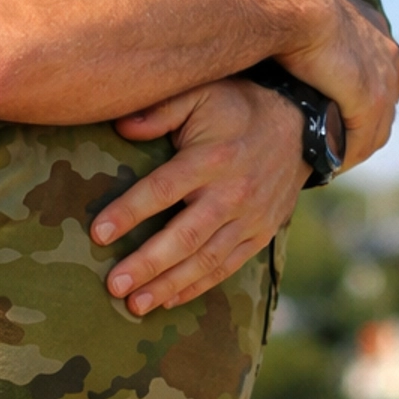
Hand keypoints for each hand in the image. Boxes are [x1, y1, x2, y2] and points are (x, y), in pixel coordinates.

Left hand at [91, 79, 307, 312]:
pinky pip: (227, 266)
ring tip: (135, 305)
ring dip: (169, 284)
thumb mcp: (201, 93)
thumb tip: (122, 127)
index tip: (97, 234)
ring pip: (205, 259)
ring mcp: (249, 218)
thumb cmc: (238, 107)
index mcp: (210, 159)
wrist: (300, 126)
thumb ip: (161, 109)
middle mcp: (231, 193)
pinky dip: (198, 286)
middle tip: (114, 285)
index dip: (129, 212)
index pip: (162, 190)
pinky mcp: (260, 234)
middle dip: (147, 264)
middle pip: (184, 236)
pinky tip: (169, 300)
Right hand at [273, 0, 398, 167]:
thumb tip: (289, 16)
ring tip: (326, 158)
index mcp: (375, 26)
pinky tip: (326, 163)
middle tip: (332, 142)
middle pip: (382, 103)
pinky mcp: (371, 100)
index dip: (356, 94)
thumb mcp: (303, 3)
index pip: (375, 71)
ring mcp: (384, 79)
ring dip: (352, 145)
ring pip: (375, 127)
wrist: (289, 3)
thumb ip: (308, 16)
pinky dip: (345, 154)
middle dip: (360, 125)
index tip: (334, 109)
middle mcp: (388, 53)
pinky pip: (363, 140)